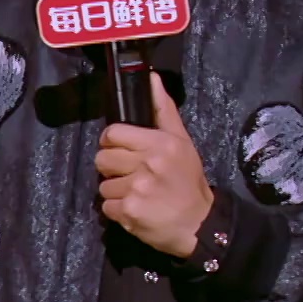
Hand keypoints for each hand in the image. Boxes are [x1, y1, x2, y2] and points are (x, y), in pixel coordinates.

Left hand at [94, 73, 214, 257]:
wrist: (200, 225)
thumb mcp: (182, 142)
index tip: (120, 151)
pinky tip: (135, 210)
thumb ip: (164, 110)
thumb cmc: (189, 182)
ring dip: (116, 191)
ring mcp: (136, 189)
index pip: (113, 134)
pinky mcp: (128, 212)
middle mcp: (146, 164)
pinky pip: (106, 207)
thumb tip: (151, 77)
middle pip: (102, 159)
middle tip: (129, 174)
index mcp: (159, 143)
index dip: (111, 143)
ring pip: (103, 185)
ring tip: (136, 194)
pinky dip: (117, 211)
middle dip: (111, 168)